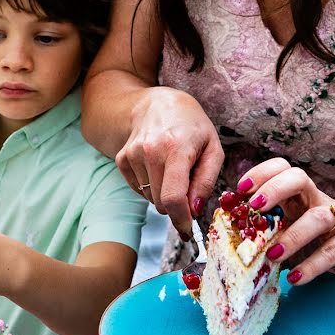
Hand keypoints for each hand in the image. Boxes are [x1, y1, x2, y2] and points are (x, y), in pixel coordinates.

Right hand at [116, 87, 223, 236]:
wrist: (157, 104)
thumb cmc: (191, 126)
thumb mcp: (212, 149)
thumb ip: (206, 182)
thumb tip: (194, 210)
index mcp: (177, 148)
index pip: (174, 197)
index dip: (181, 220)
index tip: (187, 230)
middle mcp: (150, 151)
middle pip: (161, 202)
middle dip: (177, 206)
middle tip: (188, 191)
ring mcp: (132, 155)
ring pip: (150, 198)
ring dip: (164, 194)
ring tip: (172, 170)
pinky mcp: (122, 159)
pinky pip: (139, 190)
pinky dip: (151, 187)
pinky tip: (158, 168)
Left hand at [236, 158, 334, 284]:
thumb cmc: (323, 234)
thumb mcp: (295, 223)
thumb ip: (269, 225)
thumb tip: (228, 232)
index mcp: (300, 194)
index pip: (282, 168)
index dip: (261, 173)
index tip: (239, 190)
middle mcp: (318, 200)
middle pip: (299, 178)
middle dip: (274, 188)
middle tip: (253, 207)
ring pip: (318, 217)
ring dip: (292, 236)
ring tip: (272, 256)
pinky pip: (334, 250)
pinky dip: (313, 265)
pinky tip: (294, 278)